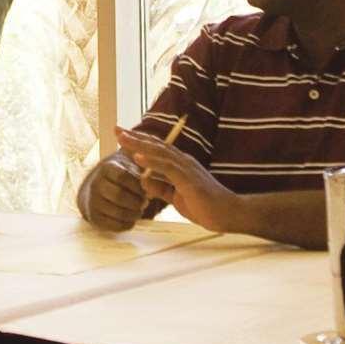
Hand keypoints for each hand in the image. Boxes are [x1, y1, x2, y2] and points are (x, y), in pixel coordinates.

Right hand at [76, 146, 156, 231]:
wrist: (95, 189)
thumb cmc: (119, 175)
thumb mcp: (127, 163)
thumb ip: (142, 160)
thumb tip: (160, 155)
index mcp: (105, 168)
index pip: (124, 177)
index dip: (138, 185)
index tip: (146, 188)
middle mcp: (95, 184)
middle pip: (120, 196)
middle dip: (137, 201)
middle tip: (145, 201)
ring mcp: (92, 201)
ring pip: (118, 212)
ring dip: (135, 213)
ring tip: (140, 209)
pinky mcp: (94, 218)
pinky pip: (114, 225)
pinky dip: (127, 223)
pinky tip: (131, 217)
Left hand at [114, 131, 235, 233]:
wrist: (228, 214)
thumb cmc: (205, 206)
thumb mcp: (176, 197)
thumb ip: (161, 189)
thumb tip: (143, 182)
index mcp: (181, 165)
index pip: (157, 149)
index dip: (139, 141)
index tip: (122, 136)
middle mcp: (183, 162)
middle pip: (156, 146)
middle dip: (135, 137)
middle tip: (116, 129)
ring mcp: (186, 168)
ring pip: (159, 152)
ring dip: (139, 144)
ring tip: (122, 138)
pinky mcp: (188, 179)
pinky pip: (167, 168)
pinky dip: (151, 161)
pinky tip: (137, 157)